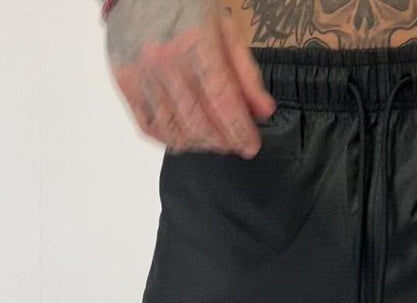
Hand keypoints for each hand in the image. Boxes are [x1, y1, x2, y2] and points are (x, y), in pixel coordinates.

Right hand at [105, 0, 275, 157]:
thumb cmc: (186, 4)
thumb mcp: (225, 28)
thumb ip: (246, 72)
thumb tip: (264, 112)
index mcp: (194, 43)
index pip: (223, 102)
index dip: (240, 130)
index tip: (251, 145)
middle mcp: (164, 61)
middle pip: (199, 122)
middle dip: (222, 141)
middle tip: (235, 144)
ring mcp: (140, 73)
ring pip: (174, 131)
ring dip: (200, 144)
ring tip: (214, 141)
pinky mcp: (124, 82)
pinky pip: (148, 127)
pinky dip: (170, 140)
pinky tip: (186, 138)